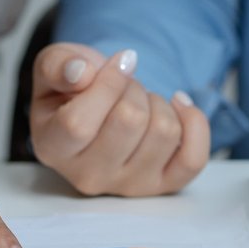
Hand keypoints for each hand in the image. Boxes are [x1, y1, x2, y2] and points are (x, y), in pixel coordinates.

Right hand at [29, 42, 209, 195]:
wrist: (96, 107)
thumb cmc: (73, 87)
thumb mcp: (54, 65)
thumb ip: (57, 65)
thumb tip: (81, 73)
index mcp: (53, 147)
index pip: (78, 123)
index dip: (106, 85)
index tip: (119, 61)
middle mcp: (88, 176)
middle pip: (129, 121)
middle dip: (134, 88)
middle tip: (125, 87)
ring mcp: (127, 185)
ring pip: (164, 132)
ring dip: (158, 103)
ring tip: (140, 101)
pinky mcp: (161, 186)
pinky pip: (194, 159)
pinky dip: (194, 123)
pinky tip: (178, 106)